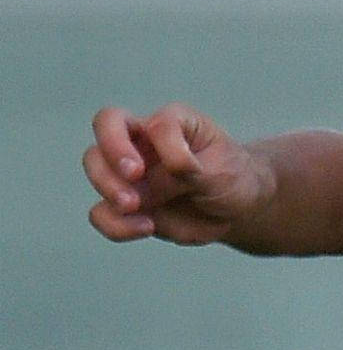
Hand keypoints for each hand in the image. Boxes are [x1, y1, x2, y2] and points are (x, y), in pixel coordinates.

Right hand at [83, 104, 271, 244]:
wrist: (239, 207)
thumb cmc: (230, 176)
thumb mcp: (220, 168)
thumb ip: (190, 165)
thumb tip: (164, 164)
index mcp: (160, 124)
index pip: (119, 122)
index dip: (124, 144)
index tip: (156, 168)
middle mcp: (137, 146)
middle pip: (97, 147)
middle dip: (107, 171)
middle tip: (132, 196)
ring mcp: (130, 178)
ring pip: (96, 176)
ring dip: (108, 193)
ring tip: (135, 208)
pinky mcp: (129, 207)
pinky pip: (104, 215)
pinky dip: (117, 224)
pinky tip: (147, 227)